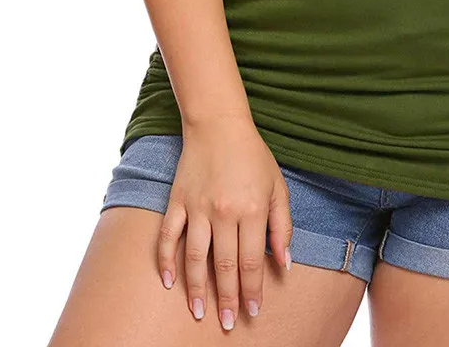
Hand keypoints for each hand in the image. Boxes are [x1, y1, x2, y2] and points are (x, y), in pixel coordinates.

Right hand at [158, 116, 291, 329]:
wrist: (219, 125)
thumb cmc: (253, 157)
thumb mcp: (277, 187)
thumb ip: (282, 225)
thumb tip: (283, 263)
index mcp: (251, 210)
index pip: (252, 261)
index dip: (253, 290)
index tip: (253, 311)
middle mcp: (224, 212)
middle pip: (224, 266)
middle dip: (228, 298)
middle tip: (229, 323)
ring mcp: (197, 208)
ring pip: (196, 258)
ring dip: (197, 289)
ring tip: (199, 313)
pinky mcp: (177, 202)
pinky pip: (168, 237)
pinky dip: (165, 261)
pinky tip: (168, 282)